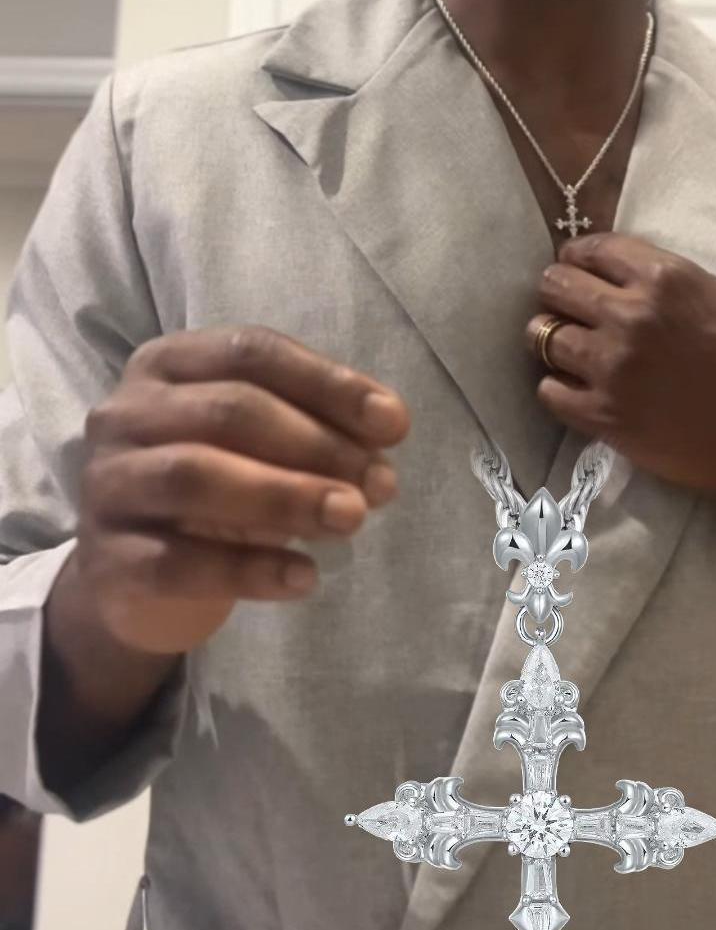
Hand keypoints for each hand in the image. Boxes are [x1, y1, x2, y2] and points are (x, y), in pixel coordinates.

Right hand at [73, 325, 410, 654]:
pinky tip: (304, 577)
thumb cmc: (218, 485)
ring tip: (351, 518)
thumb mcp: (263, 442)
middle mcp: (125, 414)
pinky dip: (249, 569)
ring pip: (194, 477)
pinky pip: (177, 563)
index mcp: (168, 364)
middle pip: (227, 410)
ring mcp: (107, 485)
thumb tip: (387, 429)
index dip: (328, 384)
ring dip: (286, 496)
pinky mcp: (106, 561)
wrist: (138, 577)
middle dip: (317, 444)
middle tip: (381, 483)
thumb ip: (318, 426)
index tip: (394, 424)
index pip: (252, 352)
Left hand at [526, 233, 715, 542]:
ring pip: (543, 336)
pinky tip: (579, 390)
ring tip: (573, 354)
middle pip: (555, 286)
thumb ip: (655, 277)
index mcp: (661, 277)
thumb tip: (603, 270)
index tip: (576, 273)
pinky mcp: (603, 414)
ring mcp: (612, 366)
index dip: (576, 261)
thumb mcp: (710, 292)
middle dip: (557, 296)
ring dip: (552, 343)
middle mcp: (630, 315)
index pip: (588, 249)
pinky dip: (558, 389)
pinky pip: (548, 391)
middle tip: (567, 313)